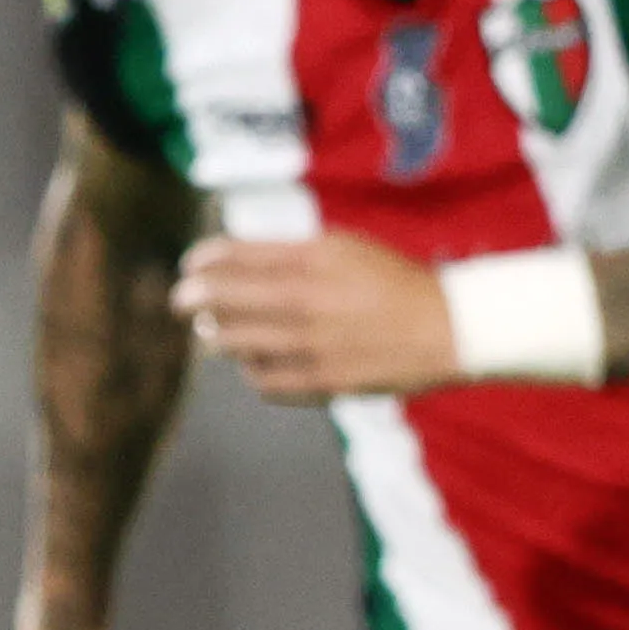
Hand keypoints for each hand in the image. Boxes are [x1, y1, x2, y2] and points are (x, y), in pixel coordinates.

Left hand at [172, 232, 457, 404]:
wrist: (447, 327)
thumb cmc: (390, 281)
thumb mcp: (342, 248)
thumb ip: (288, 253)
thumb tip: (229, 261)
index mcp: (314, 259)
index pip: (236, 256)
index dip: (203, 261)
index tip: (190, 266)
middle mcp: (309, 299)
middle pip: (224, 300)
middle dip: (192, 299)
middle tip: (181, 301)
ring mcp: (313, 344)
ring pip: (234, 343)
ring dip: (216, 335)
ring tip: (213, 331)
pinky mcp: (322, 381)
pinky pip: (262, 380)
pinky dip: (250, 370)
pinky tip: (253, 361)